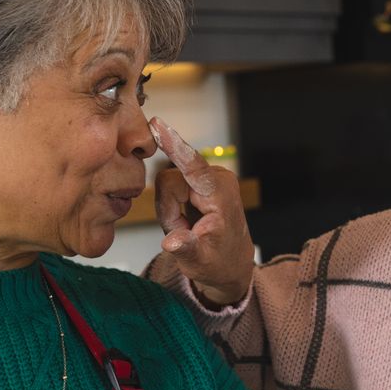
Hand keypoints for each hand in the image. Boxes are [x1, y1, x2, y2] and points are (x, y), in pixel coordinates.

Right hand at [151, 117, 254, 307]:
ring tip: (187, 228)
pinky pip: (171, 186)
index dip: (174, 146)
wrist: (231, 264)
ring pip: (167, 183)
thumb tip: (172, 242)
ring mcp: (208, 177)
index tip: (159, 125)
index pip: (193, 167)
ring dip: (170, 210)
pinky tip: (186, 220)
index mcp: (221, 196)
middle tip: (182, 231)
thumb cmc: (219, 263)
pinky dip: (172, 207)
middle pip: (169, 180)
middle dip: (168, 209)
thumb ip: (186, 249)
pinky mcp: (200, 179)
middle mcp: (217, 179)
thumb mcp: (200, 263)